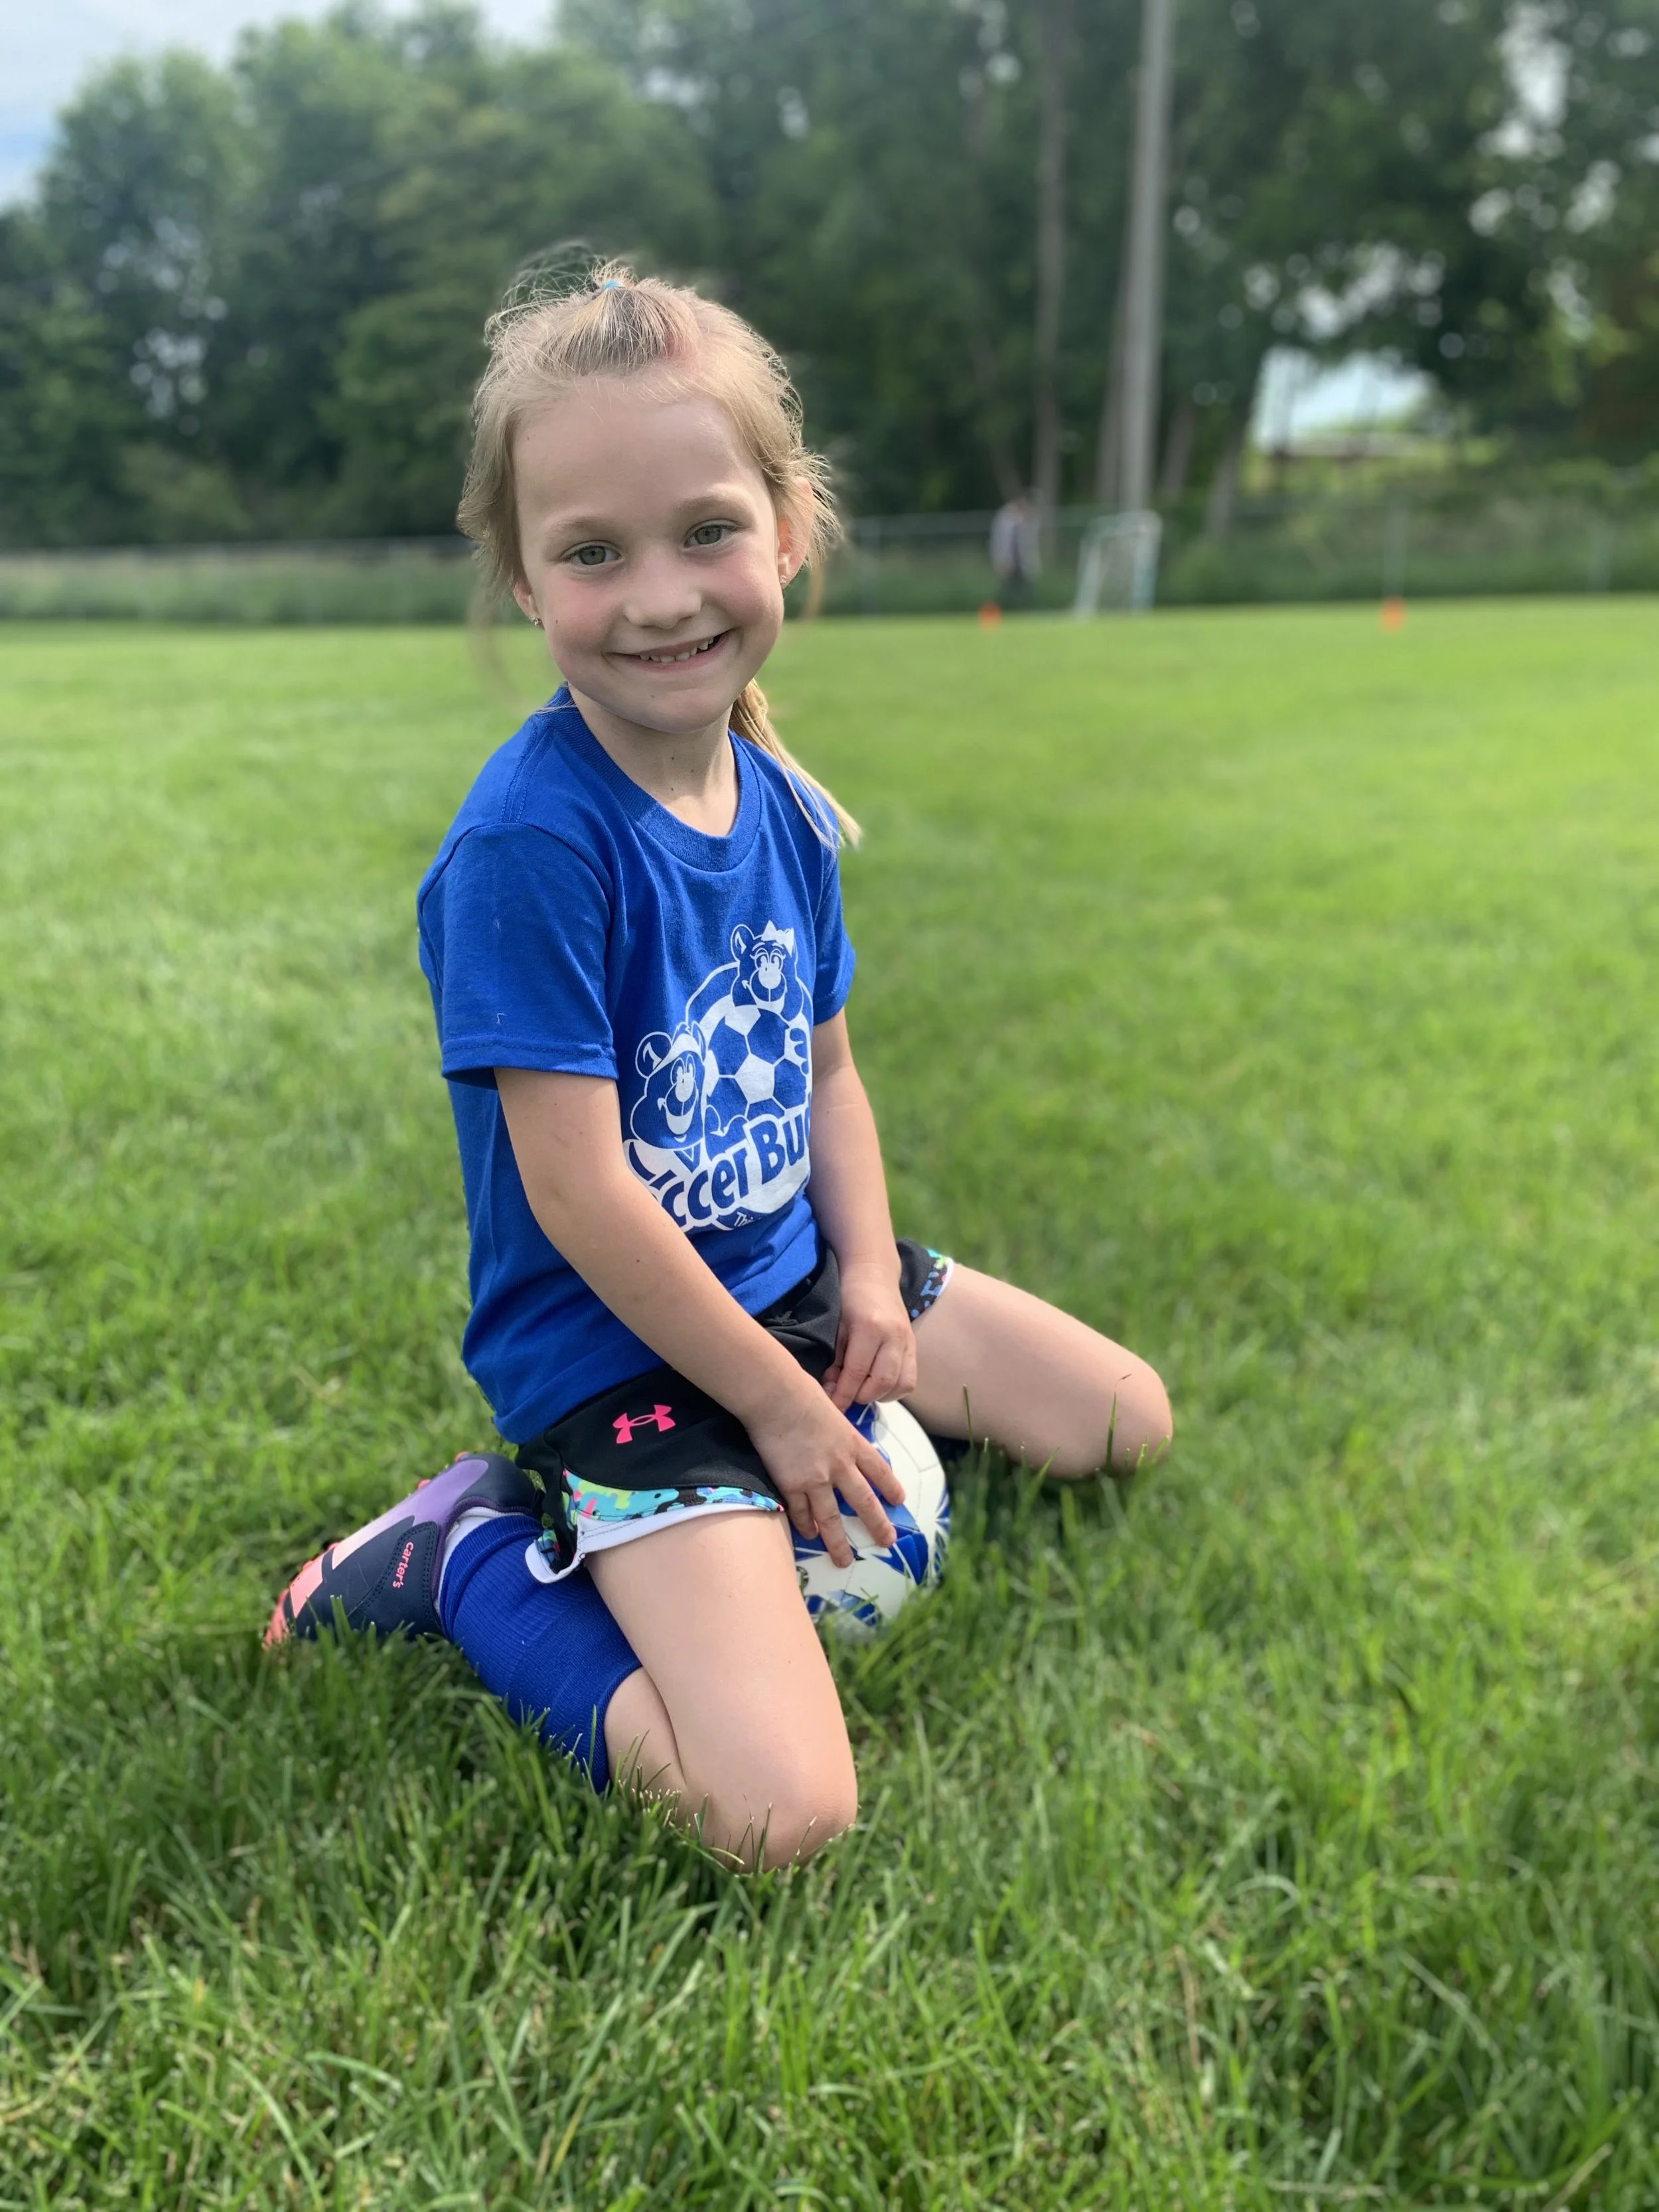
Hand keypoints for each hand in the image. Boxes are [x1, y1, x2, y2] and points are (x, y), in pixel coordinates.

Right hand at [746, 1377, 904, 1566]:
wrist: (777, 1397)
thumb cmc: (801, 1393)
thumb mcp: (832, 1410)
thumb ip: (837, 1430)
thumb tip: (835, 1437)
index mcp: (853, 1443)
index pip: (879, 1470)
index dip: (890, 1487)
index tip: (899, 1501)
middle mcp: (840, 1466)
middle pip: (863, 1502)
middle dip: (877, 1525)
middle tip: (886, 1542)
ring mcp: (816, 1478)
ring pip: (831, 1518)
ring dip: (838, 1542)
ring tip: (843, 1560)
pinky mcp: (792, 1484)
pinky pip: (801, 1513)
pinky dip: (806, 1526)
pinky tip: (809, 1536)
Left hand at [823, 1261, 917, 1411]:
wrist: (874, 1274)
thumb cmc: (848, 1297)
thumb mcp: (836, 1326)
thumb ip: (836, 1360)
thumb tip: (832, 1391)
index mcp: (870, 1328)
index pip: (857, 1373)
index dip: (843, 1395)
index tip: (831, 1407)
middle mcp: (894, 1336)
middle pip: (882, 1383)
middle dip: (861, 1397)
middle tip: (845, 1397)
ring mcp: (908, 1341)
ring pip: (901, 1385)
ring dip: (879, 1396)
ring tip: (862, 1391)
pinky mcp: (914, 1346)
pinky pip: (910, 1378)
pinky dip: (894, 1389)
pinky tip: (877, 1385)